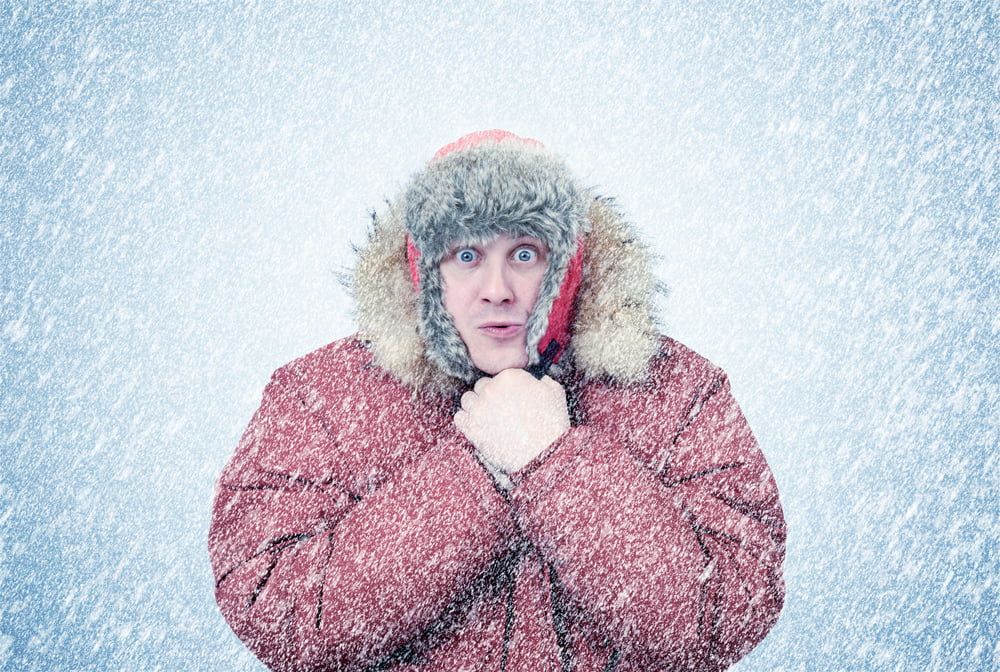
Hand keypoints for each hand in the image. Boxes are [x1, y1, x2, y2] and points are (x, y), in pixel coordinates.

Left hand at [454, 369, 569, 473]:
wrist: (543, 456)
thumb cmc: (552, 426)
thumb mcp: (556, 394)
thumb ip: (545, 381)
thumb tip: (540, 380)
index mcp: (510, 377)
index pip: (499, 377)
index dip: (505, 389)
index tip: (510, 400)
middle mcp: (491, 388)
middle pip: (481, 386)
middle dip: (489, 397)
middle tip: (500, 412)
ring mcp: (479, 407)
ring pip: (467, 399)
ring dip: (475, 407)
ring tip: (487, 420)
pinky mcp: (470, 427)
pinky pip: (459, 418)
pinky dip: (466, 421)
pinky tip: (477, 427)